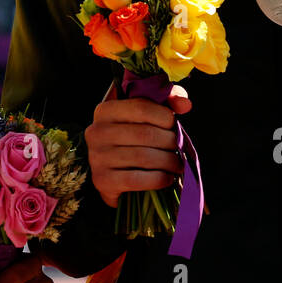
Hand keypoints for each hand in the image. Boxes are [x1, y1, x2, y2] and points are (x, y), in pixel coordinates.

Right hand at [84, 81, 190, 207]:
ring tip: (177, 164)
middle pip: (145, 134)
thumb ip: (166, 102)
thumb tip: (185, 104)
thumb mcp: (144, 116)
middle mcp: (96, 132)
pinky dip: (158, 179)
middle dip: (170, 142)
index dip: (165, 116)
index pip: (142, 107)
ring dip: (168, 162)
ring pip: (144, 157)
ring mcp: (97, 157)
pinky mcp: (102, 180)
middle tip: (180, 148)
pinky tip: (167, 178)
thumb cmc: (132, 140)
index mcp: (105, 110)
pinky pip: (138, 179)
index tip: (174, 125)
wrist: (111, 175)